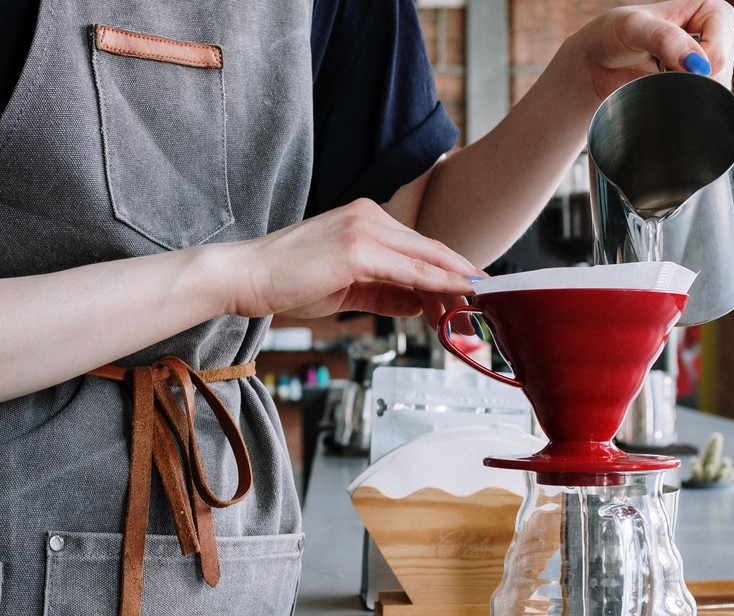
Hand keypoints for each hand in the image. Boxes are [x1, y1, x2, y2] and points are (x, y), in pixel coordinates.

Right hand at [223, 199, 480, 325]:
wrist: (246, 276)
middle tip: (487, 302)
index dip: (450, 271)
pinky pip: (411, 270)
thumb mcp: (346, 288)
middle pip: (430, 250)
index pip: (418, 247)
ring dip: (456, 285)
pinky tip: (459, 295)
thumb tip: (420, 303)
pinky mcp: (359, 248)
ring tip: (478, 308)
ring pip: (427, 259)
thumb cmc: (286, 282)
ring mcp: (365, 229)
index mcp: (365, 219)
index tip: (473, 291)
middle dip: (461, 278)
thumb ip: (385, 292)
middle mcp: (370, 216)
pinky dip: (439, 283)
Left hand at [561, 0, 733, 103]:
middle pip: (725, 60)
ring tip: (660, 83)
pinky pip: (707, 99)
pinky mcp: (697, 85)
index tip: (688, 69)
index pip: (726, 31)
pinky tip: (668, 96)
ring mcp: (706, 61)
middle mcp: (712, 32)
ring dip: (694, 92)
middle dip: (701, 76)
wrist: (595, 66)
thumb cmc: (612, 35)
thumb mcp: (632, 27)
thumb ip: (664, 38)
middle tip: (668, 78)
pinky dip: (691, 103)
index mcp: (704, 7)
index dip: (712, 52)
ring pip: (719, 83)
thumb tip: (697, 63)